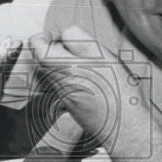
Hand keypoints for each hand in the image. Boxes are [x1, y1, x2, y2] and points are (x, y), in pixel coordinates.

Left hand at [29, 25, 150, 158]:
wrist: (124, 126)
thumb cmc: (118, 92)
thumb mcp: (103, 55)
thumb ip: (80, 40)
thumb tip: (64, 34)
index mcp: (63, 67)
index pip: (37, 47)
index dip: (43, 37)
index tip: (54, 36)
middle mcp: (58, 83)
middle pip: (44, 60)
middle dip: (57, 51)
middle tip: (78, 50)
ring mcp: (64, 97)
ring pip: (55, 73)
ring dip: (66, 65)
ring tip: (89, 66)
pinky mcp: (72, 107)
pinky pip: (65, 87)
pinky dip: (74, 80)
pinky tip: (94, 83)